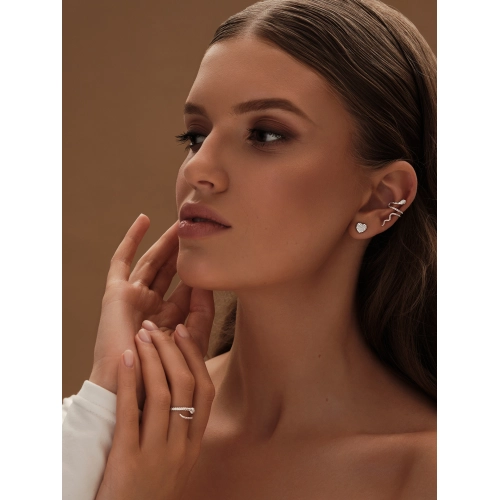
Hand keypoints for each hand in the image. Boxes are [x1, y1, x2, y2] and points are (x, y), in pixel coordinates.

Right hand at [89, 214, 213, 409]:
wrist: (129, 390)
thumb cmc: (161, 375)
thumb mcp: (191, 343)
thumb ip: (202, 315)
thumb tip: (207, 283)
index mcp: (169, 322)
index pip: (188, 290)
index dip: (201, 274)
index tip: (218, 256)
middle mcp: (151, 308)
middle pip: (170, 272)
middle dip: (183, 253)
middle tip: (198, 230)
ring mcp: (133, 299)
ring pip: (153, 262)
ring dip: (166, 243)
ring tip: (180, 223)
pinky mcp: (116, 293)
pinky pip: (122, 260)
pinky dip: (132, 239)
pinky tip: (145, 220)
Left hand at [95, 321, 215, 499]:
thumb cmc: (147, 491)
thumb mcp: (174, 462)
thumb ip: (179, 430)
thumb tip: (175, 387)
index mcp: (193, 445)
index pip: (205, 391)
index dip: (195, 357)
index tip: (182, 332)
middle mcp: (181, 447)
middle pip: (185, 385)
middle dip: (171, 350)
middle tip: (156, 328)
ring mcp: (157, 454)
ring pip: (162, 394)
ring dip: (151, 358)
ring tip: (141, 335)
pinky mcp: (128, 461)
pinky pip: (130, 412)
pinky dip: (128, 380)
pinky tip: (124, 358)